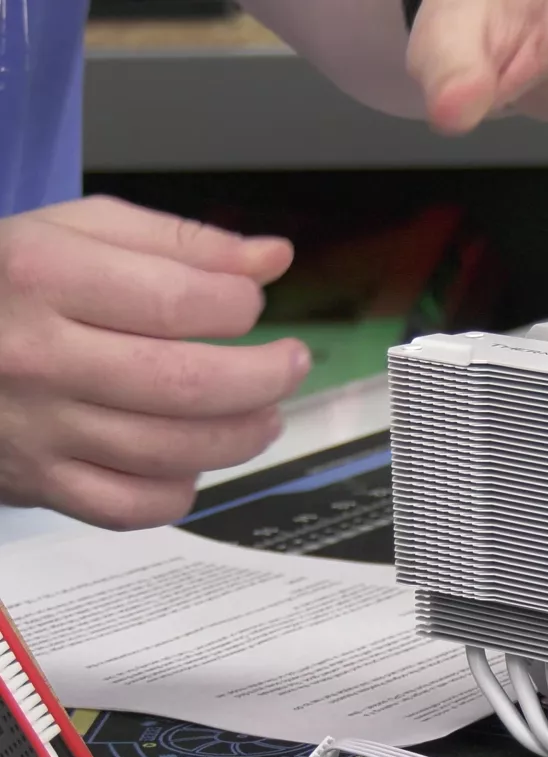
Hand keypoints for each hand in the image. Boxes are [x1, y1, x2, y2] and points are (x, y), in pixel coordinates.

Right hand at [0, 197, 309, 529]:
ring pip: (172, 452)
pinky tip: (193, 457)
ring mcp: (34, 429)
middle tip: (289, 363)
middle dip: (265, 377)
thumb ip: (180, 242)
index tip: (249, 302)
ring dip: (243, 435)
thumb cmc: (2, 282)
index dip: (239, 304)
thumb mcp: (75, 230)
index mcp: (42, 277)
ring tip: (263, 411)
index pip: (178, 302)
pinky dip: (182, 488)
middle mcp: (35, 357)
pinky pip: (132, 506)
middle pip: (187, 385)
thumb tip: (272, 258)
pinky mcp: (35, 484)